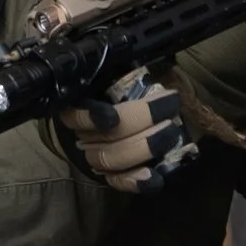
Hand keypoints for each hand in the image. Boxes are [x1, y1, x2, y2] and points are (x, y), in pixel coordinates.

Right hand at [56, 70, 196, 193]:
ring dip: (143, 147)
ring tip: (170, 133)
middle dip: (140, 123)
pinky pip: (117, 182)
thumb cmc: (118, 91)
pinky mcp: (108, 175)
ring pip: (110, 159)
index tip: (113, 117)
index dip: (91, 117)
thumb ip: (124, 75)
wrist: (114, 119)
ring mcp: (93, 156)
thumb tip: (145, 64)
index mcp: (78, 105)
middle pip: (104, 136)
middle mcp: (81, 133)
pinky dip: (135, 181)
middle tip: (170, 111)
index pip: (75, 114)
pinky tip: (154, 178)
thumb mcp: (115, 77)